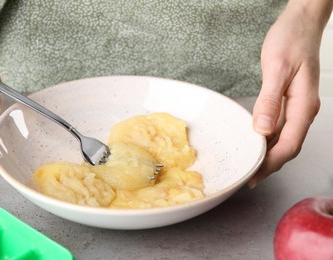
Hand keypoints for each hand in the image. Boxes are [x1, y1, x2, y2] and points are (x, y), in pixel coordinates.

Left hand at [249, 1, 332, 187]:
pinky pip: (280, 127)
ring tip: (250, 165)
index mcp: (304, 105)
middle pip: (288, 146)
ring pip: (284, 139)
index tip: (255, 175)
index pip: (289, 143)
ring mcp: (297, 106)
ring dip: (268, 154)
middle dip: (269, 164)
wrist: (300, 23)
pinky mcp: (289, 100)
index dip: (272, 163)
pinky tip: (256, 142)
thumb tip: (263, 130)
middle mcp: (303, 110)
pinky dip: (268, 139)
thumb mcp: (277, 69)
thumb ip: (270, 101)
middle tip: (250, 177)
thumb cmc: (291, 40)